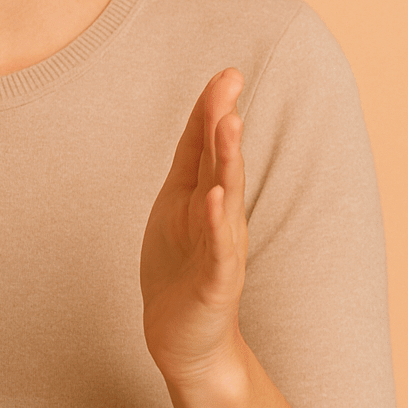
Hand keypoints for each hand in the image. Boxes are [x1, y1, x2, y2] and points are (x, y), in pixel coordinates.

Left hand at [140, 67, 248, 388]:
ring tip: (228, 125)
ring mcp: (218, 247)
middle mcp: (216, 215)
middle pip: (220, 163)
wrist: (183, 335)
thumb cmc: (179, 262)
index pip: (207, 144)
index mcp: (202, 194)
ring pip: (225, 198)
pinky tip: (214, 199)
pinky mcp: (214, 281)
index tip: (227, 72)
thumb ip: (194, 161)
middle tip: (228, 87)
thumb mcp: (180, 202)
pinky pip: (217, 249)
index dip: (212, 109)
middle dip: (222, 124)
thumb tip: (205, 114)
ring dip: (227, 161)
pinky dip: (216, 223)